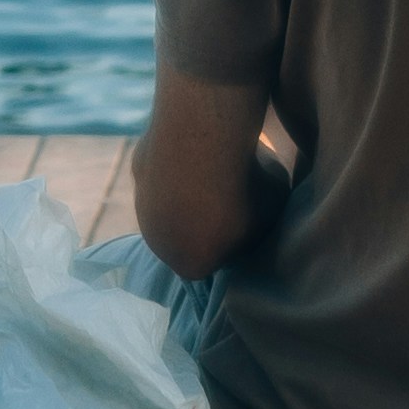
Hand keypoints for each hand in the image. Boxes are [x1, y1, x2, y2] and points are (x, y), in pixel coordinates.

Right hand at [132, 66, 289, 278]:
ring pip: (172, 202)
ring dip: (191, 190)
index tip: (250, 218)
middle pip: (188, 235)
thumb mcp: (269, 215)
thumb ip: (261, 224)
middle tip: (234, 192)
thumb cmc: (243, 191)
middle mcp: (158, 243)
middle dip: (207, 219)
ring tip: (218, 166)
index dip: (234, 241)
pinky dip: (181, 160)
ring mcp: (143, 205)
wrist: (200, 143)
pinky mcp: (139, 169)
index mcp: (190, 265)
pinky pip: (166, 169)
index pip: (213, 261)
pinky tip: (201, 143)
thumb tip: (260, 217)